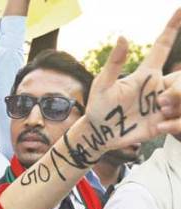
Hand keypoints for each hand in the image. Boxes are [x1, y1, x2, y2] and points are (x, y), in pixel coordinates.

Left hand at [82, 9, 180, 151]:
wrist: (99, 134)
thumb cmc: (98, 107)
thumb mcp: (103, 85)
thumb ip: (114, 63)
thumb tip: (123, 36)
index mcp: (146, 73)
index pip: (163, 45)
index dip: (172, 26)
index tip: (180, 8)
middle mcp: (157, 86)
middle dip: (179, 89)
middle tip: (161, 102)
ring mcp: (163, 104)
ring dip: (178, 106)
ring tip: (160, 116)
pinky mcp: (164, 121)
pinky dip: (176, 124)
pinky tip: (161, 128)